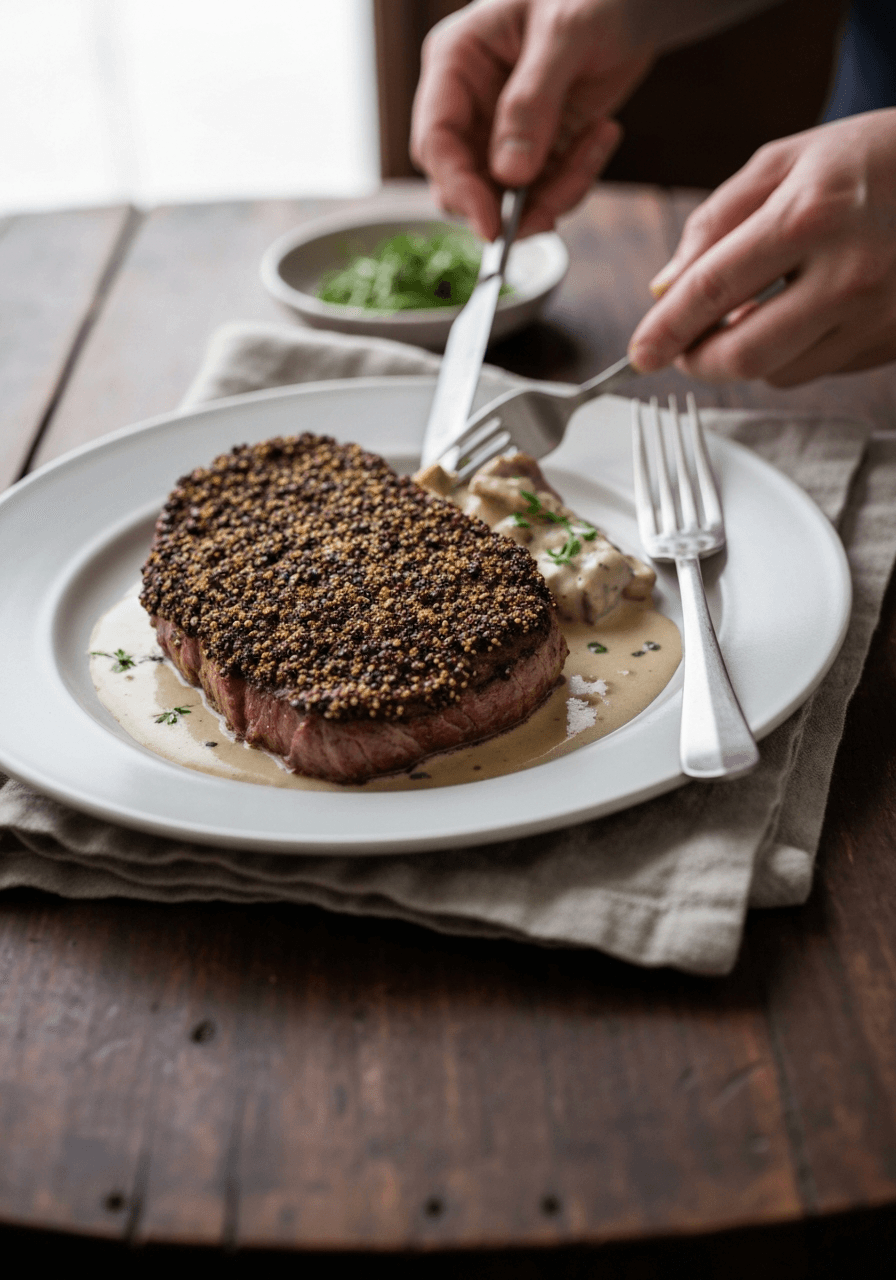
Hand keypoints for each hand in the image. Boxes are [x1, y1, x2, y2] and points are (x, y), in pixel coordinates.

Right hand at [410, 0, 652, 240]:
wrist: (637, 1)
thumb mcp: (565, 34)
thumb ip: (533, 102)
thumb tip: (510, 174)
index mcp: (457, 63)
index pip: (436, 141)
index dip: (459, 188)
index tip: (492, 225)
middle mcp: (470, 103)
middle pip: (462, 183)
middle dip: (508, 205)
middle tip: (554, 208)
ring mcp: (501, 131)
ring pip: (506, 198)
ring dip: (555, 194)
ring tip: (598, 142)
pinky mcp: (537, 149)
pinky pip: (545, 191)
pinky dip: (576, 179)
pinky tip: (603, 134)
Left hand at [629, 110, 895, 385]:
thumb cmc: (865, 159)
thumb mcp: (783, 162)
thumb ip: (714, 224)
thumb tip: (665, 289)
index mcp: (811, 215)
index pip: (713, 291)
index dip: (665, 331)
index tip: (638, 355)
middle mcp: (848, 273)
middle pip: (744, 355)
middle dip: (698, 361)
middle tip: (681, 347)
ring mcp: (876, 315)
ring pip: (777, 373)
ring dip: (744, 355)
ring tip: (750, 312)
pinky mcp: (890, 342)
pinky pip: (815, 370)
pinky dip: (788, 353)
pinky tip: (798, 313)